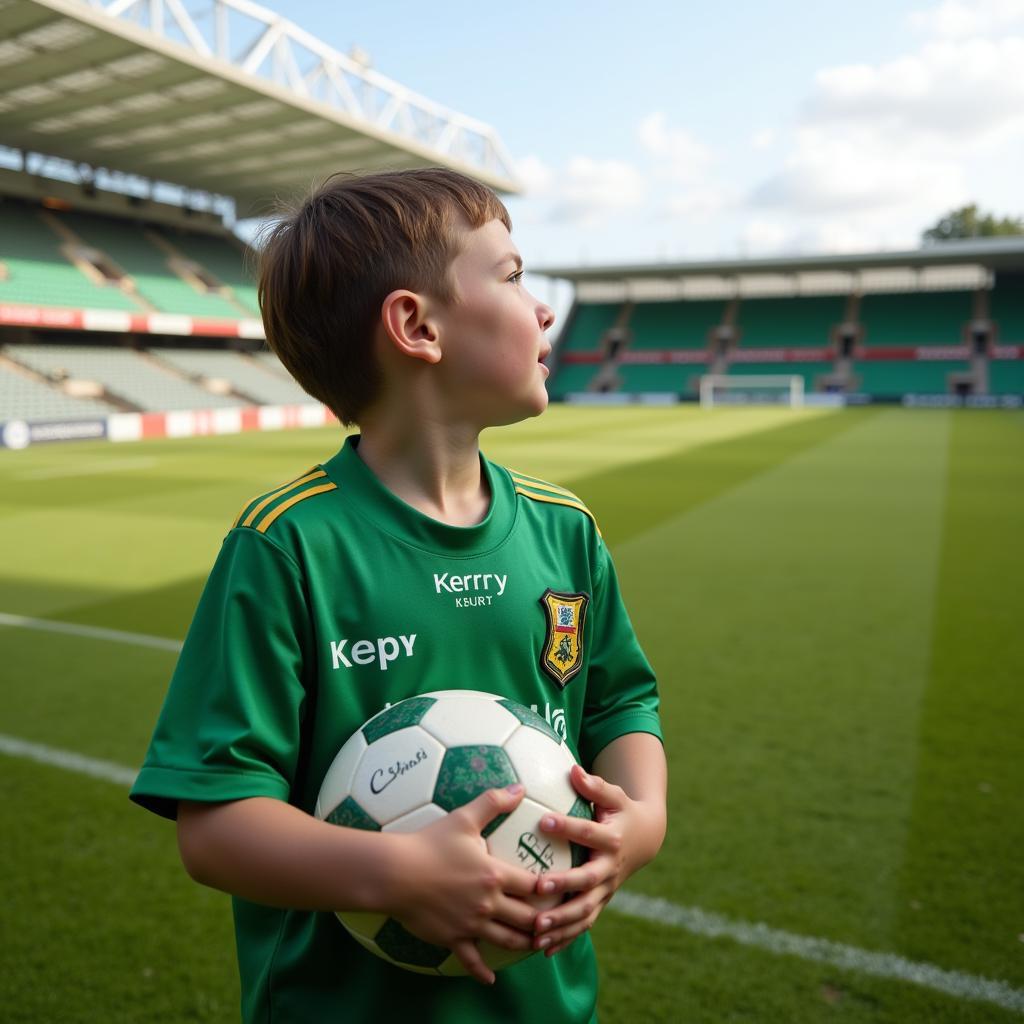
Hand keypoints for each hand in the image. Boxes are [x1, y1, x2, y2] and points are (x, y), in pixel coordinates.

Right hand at [388, 783, 539, 983]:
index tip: (564, 889)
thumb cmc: (430, 842)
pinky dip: (483, 972)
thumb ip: (494, 802)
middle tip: (557, 922)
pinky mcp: (452, 939)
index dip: (551, 889)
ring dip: (524, 944)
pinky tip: (491, 980)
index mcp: (495, 875)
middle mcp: (488, 903)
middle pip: (527, 918)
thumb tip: (519, 788)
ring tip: (536, 945)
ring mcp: (471, 924)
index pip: (533, 885)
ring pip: (506, 940)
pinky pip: (471, 960)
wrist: (396, 872)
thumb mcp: (464, 818)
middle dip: (545, 922)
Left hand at [531, 764, 659, 956]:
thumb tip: (573, 769)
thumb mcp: (613, 795)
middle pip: (587, 880)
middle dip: (564, 884)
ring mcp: (606, 890)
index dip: (567, 827)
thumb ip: (594, 785)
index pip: (587, 833)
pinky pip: (583, 924)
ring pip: (585, 911)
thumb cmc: (621, 810)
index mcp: (611, 839)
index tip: (543, 821)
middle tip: (539, 885)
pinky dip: (565, 938)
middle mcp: (610, 868)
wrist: (645, 837)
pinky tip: (543, 949)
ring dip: (561, 921)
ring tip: (536, 928)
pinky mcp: (601, 902)